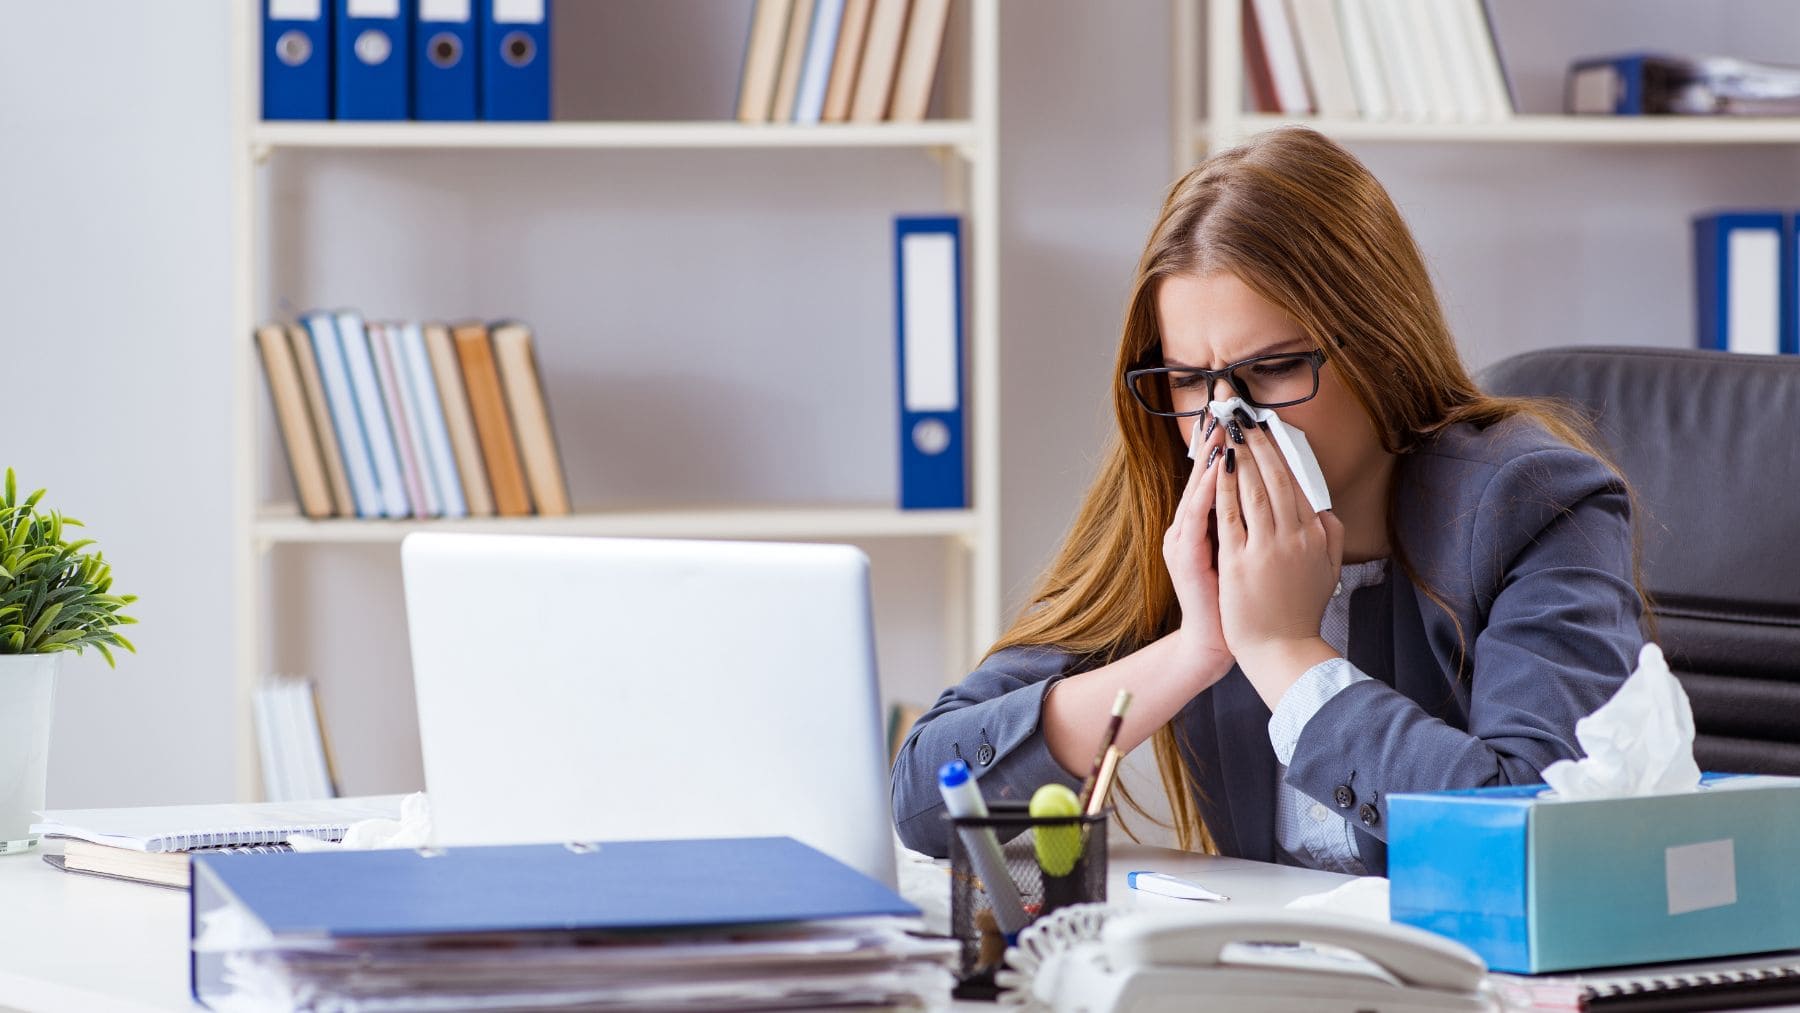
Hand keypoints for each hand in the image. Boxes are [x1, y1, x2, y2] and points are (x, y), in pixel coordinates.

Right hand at [1161, 419, 1234, 693]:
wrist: (1220, 640)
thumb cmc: (1239, 601)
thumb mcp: (1250, 555)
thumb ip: (1259, 525)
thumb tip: (1284, 497)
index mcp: (1208, 523)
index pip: (1219, 474)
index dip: (1229, 443)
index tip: (1240, 413)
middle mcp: (1190, 525)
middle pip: (1204, 472)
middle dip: (1216, 437)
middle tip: (1226, 405)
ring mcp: (1184, 538)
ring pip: (1198, 488)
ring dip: (1211, 458)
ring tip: (1223, 428)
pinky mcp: (1186, 555)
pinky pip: (1197, 517)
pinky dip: (1207, 492)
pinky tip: (1218, 472)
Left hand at [1214, 412, 1343, 702]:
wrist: (1282, 651)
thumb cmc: (1299, 612)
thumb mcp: (1327, 572)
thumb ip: (1330, 537)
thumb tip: (1326, 510)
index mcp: (1315, 536)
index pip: (1298, 484)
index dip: (1281, 453)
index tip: (1269, 429)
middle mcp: (1295, 538)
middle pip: (1278, 479)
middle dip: (1261, 443)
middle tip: (1246, 415)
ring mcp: (1268, 549)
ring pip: (1256, 491)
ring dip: (1244, 456)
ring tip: (1232, 430)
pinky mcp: (1241, 563)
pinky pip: (1232, 516)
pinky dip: (1226, 488)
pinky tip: (1220, 467)